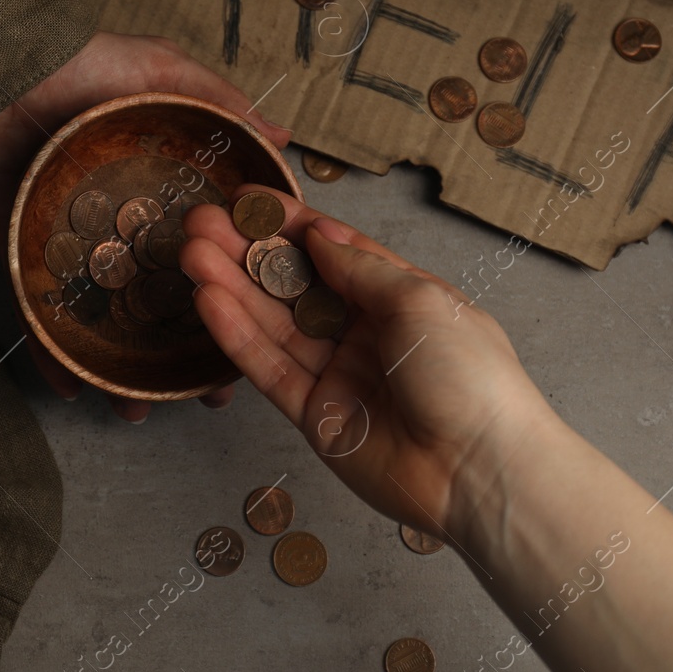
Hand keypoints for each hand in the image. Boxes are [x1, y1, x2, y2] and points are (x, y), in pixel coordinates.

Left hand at [0, 31, 291, 420]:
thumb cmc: (85, 62)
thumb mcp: (161, 71)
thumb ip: (221, 104)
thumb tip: (283, 136)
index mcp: (160, 194)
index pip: (206, 257)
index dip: (235, 299)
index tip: (260, 339)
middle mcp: (121, 229)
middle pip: (160, 304)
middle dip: (183, 357)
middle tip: (202, 398)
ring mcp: (72, 248)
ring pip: (104, 321)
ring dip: (118, 370)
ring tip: (134, 410)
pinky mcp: (23, 254)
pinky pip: (38, 313)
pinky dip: (49, 352)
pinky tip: (68, 386)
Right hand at [180, 186, 557, 539]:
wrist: (481, 472)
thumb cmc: (471, 378)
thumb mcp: (420, 302)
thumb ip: (360, 269)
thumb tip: (319, 237)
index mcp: (402, 298)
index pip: (336, 252)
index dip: (291, 224)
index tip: (247, 199)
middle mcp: (366, 334)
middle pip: (295, 285)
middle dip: (248, 252)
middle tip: (201, 222)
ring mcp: (338, 375)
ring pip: (274, 324)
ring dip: (232, 287)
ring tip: (191, 253)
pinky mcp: (315, 416)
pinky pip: (270, 369)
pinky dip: (238, 336)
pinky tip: (209, 301)